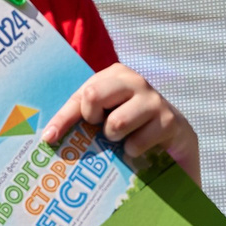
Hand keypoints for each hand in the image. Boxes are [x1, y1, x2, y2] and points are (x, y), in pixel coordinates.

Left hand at [40, 64, 200, 182]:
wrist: (177, 140)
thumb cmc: (134, 127)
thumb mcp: (106, 117)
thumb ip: (82, 118)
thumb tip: (48, 137)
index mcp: (114, 74)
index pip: (80, 95)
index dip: (62, 118)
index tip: (48, 138)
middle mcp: (134, 80)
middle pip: (93, 96)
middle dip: (92, 119)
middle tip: (101, 130)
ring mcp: (154, 99)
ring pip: (115, 123)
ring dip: (115, 138)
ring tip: (123, 139)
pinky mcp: (170, 121)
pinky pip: (136, 142)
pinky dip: (133, 151)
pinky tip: (141, 147)